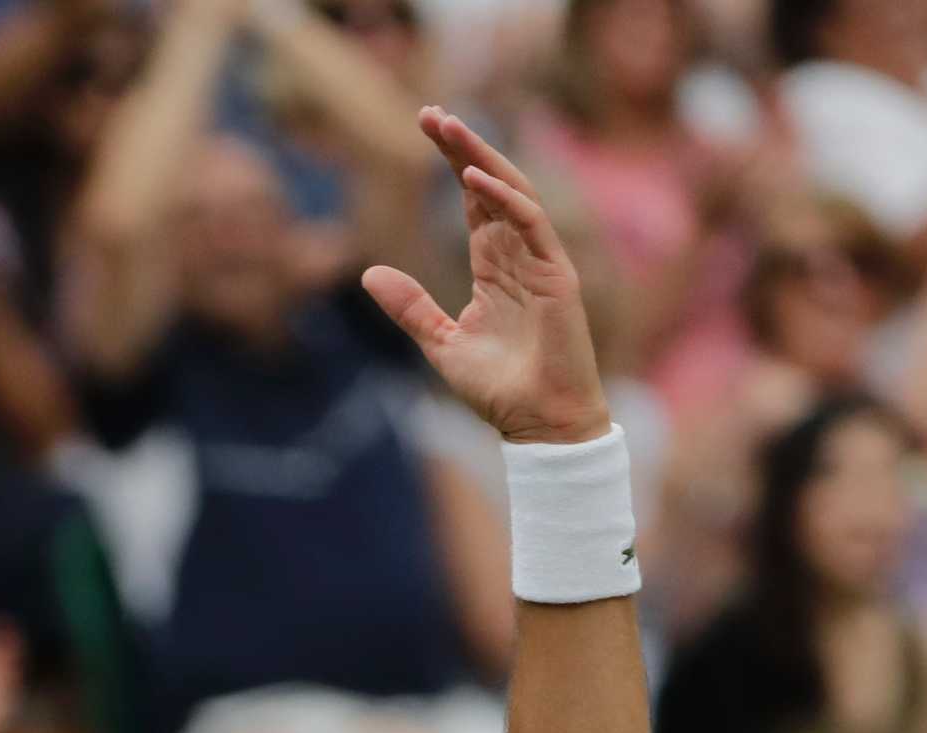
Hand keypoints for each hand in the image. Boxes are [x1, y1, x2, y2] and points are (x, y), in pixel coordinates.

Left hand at [362, 110, 610, 445]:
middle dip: (462, 147)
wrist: (537, 424)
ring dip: (481, 157)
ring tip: (449, 127)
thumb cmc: (499, 388)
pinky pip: (532, 225)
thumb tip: (369, 272)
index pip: (474, 201)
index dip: (453, 163)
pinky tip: (476, 177)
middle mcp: (519, 255)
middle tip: (431, 113)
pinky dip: (506, 198)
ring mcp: (541, 262)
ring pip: (513, 192)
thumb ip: (410, 307)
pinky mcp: (557, 276)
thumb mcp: (441, 343)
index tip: (424, 128)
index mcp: (494, 267)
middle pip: (492, 185)